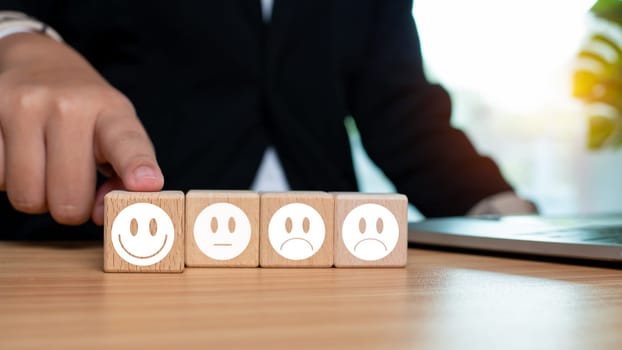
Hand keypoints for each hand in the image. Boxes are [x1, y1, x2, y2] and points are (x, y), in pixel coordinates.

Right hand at [0, 33, 163, 225]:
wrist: (40, 62)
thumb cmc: (86, 112)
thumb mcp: (116, 133)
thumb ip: (122, 177)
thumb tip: (98, 212)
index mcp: (110, 112)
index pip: (126, 143)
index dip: (135, 166)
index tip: (145, 183)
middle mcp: (68, 106)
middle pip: (68, 198)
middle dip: (71, 208)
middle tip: (72, 189)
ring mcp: (23, 107)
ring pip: (26, 195)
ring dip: (37, 197)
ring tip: (45, 171)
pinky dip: (7, 181)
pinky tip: (19, 157)